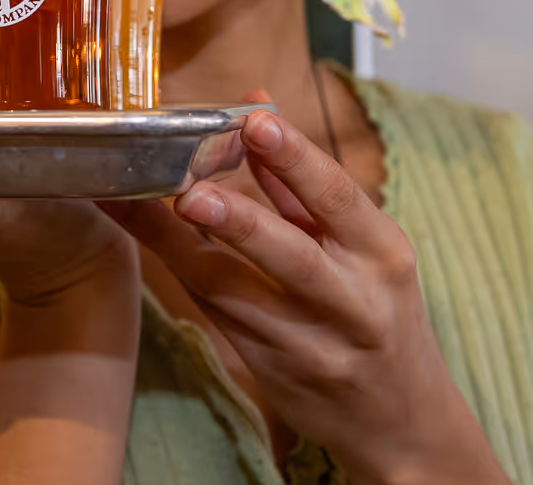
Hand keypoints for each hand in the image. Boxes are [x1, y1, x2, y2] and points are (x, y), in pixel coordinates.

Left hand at [104, 110, 508, 484]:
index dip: (296, 158)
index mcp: (382, 254)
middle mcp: (352, 302)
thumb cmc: (376, 310)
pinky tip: (145, 235)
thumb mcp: (363, 247)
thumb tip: (256, 112)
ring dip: (177, 244)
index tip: (255, 121)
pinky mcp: (270, 371)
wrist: (400, 419)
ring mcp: (309, 344)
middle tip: (191, 191)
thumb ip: (303, 186)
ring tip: (133, 202)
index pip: (339, 198)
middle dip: (239, 221)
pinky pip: (214, 312)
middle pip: (291, 257)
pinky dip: (177, 270)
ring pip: (233, 291)